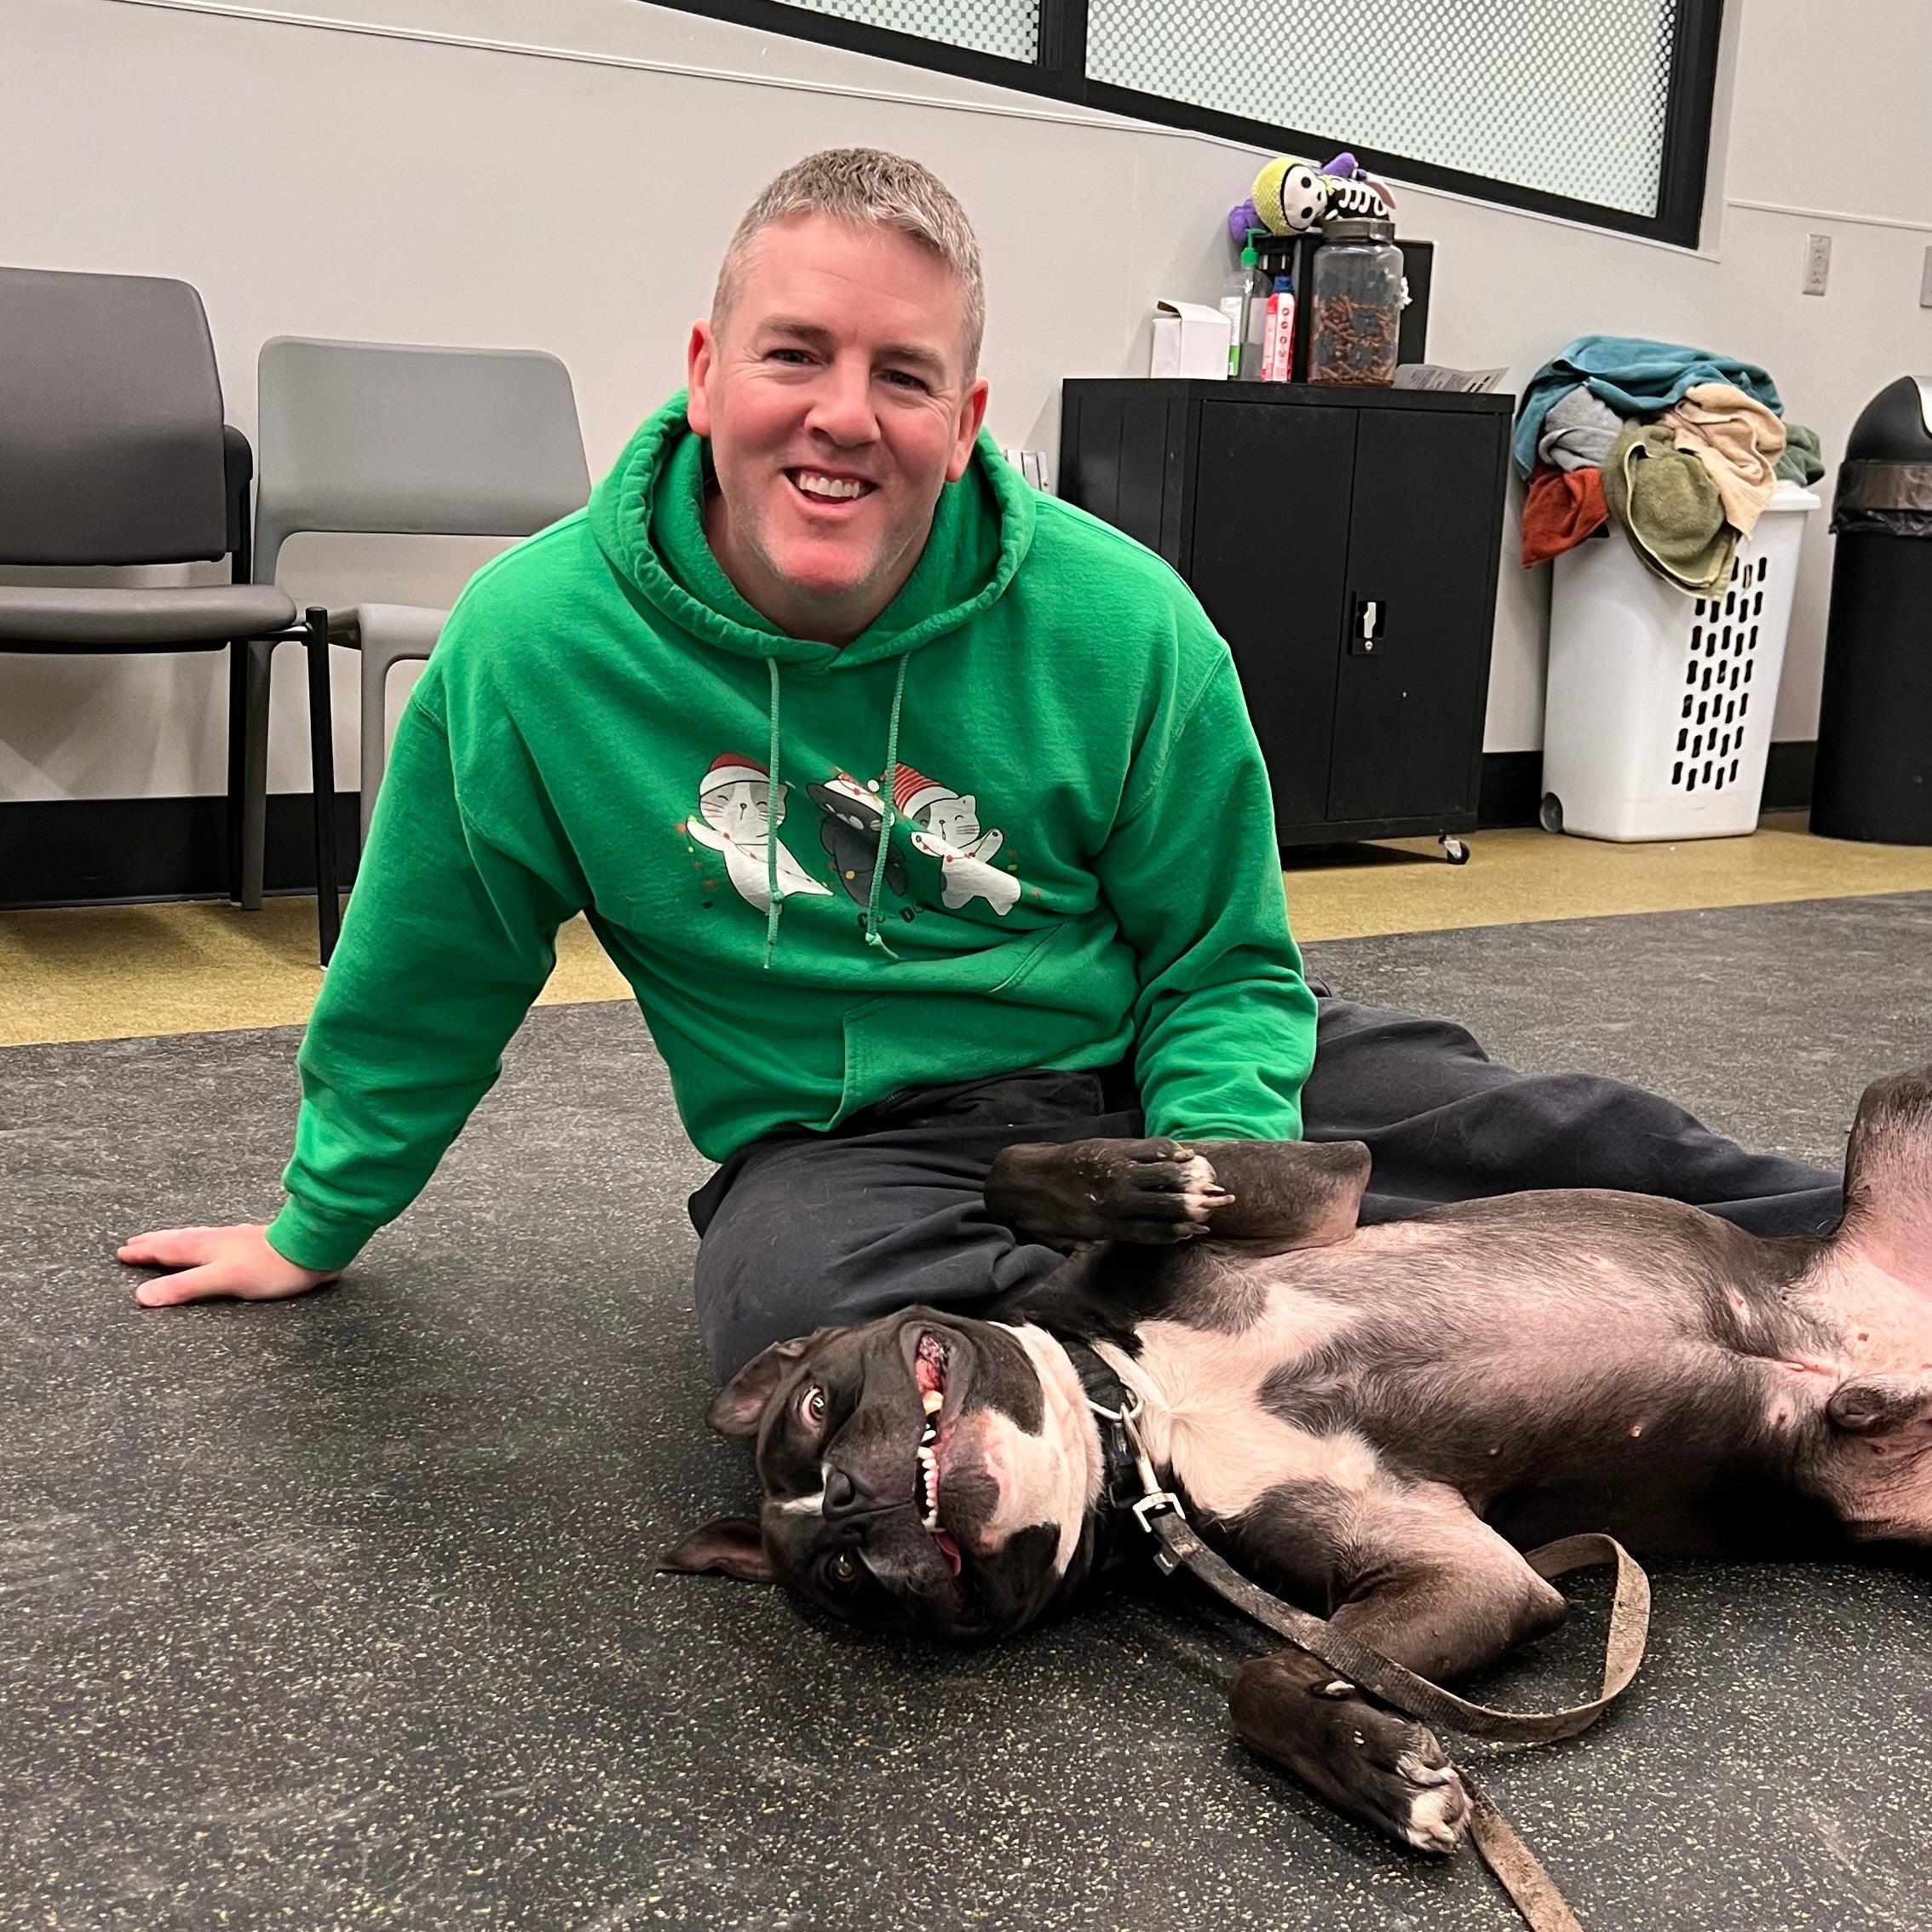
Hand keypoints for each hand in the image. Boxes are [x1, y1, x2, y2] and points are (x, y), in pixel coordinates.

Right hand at [116, 1223, 338, 1307]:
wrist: (312, 1249)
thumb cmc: (269, 1267)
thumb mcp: (221, 1280)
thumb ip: (184, 1287)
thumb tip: (142, 1296)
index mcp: (205, 1247)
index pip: (167, 1250)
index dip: (144, 1253)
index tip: (122, 1252)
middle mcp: (217, 1239)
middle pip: (178, 1239)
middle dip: (154, 1242)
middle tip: (134, 1243)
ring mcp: (235, 1239)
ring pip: (196, 1237)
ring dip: (175, 1239)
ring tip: (163, 1239)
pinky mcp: (252, 1243)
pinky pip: (214, 1239)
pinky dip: (200, 1240)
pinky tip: (211, 1242)